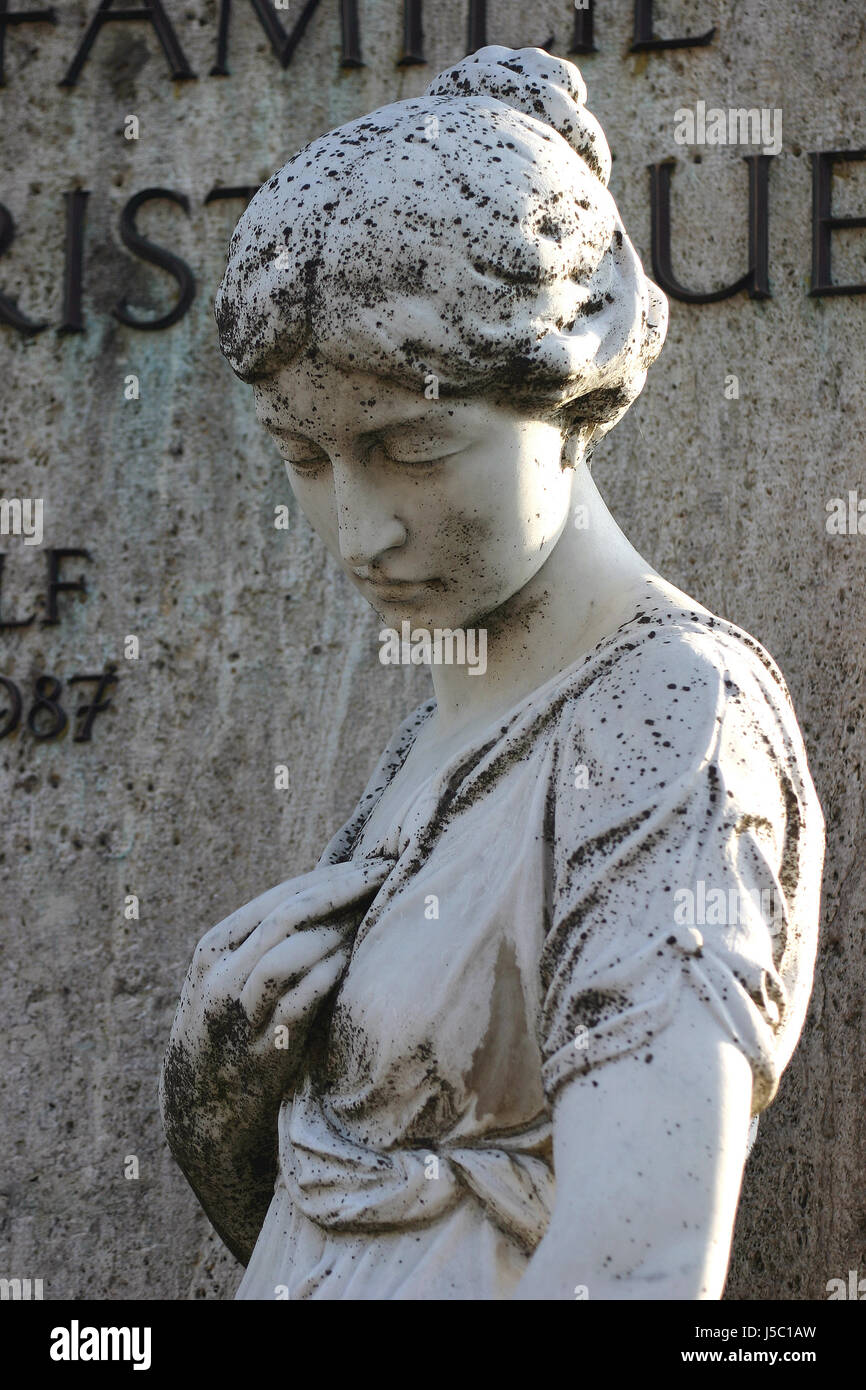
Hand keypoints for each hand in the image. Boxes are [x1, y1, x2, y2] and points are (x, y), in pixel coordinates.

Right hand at [161, 856, 391, 1133]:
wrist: (201, 1108)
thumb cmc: (233, 1029)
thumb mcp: (234, 976)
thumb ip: (271, 941)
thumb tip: (338, 891)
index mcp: (215, 947)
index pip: (281, 897)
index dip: (332, 877)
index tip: (377, 862)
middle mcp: (220, 976)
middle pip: (287, 918)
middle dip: (344, 891)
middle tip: (389, 876)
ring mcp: (238, 1015)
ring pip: (286, 955)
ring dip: (338, 931)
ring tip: (379, 915)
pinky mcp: (262, 1051)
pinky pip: (298, 1003)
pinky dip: (329, 976)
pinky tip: (358, 962)